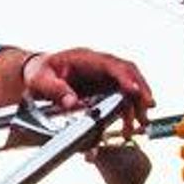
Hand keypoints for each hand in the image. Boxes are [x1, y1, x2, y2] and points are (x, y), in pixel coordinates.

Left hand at [23, 47, 153, 127]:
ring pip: (127, 88)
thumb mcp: (40, 79)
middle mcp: (99, 65)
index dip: (125, 77)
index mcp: (85, 58)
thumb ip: (55, 90)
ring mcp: (103, 76)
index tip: (135, 90)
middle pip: (127, 74)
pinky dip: (126, 111)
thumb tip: (72, 103)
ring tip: (140, 124)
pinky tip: (128, 125)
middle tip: (146, 110)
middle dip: (140, 91)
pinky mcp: (103, 88)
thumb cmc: (39, 72)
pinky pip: (120, 98)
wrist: (36, 73)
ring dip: (135, 106)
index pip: (111, 64)